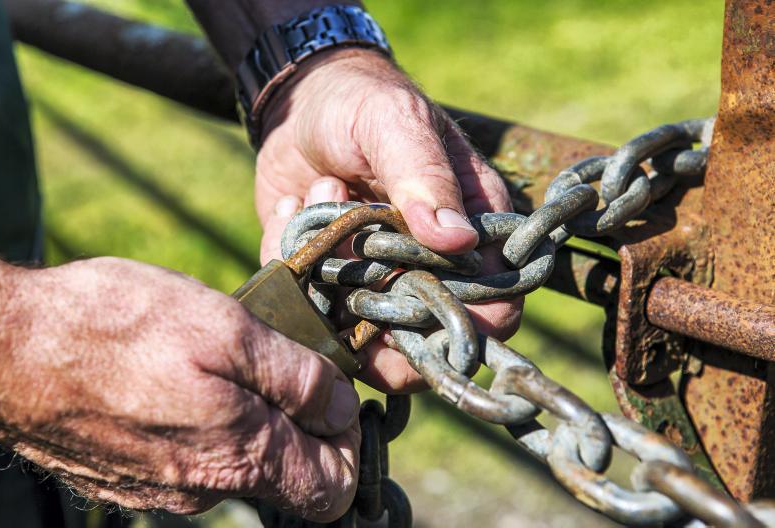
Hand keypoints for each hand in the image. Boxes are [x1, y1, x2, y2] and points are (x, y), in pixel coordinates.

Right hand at [0, 257, 359, 520]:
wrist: (6, 349)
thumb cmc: (115, 328)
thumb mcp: (226, 330)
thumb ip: (296, 379)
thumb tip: (343, 409)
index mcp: (238, 458)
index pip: (333, 490)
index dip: (348, 443)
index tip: (334, 396)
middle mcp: (203, 489)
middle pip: (286, 473)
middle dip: (298, 418)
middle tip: (278, 358)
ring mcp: (161, 489)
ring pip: (238, 459)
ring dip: (247, 411)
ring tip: (222, 356)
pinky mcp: (129, 476)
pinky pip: (191, 454)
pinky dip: (203, 417)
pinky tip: (178, 374)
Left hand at [256, 49, 522, 391]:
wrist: (301, 106)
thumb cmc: (361, 104)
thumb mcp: (394, 125)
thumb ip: (425, 176)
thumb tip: (459, 240)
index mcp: (472, 229)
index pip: (496, 300)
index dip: (469, 321)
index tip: (419, 302)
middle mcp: (431, 266)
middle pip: (427, 338)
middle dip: (379, 310)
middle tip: (344, 249)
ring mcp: (380, 281)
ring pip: (362, 336)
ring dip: (328, 278)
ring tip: (318, 200)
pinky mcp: (333, 284)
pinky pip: (309, 307)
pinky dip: (291, 262)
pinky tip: (293, 204)